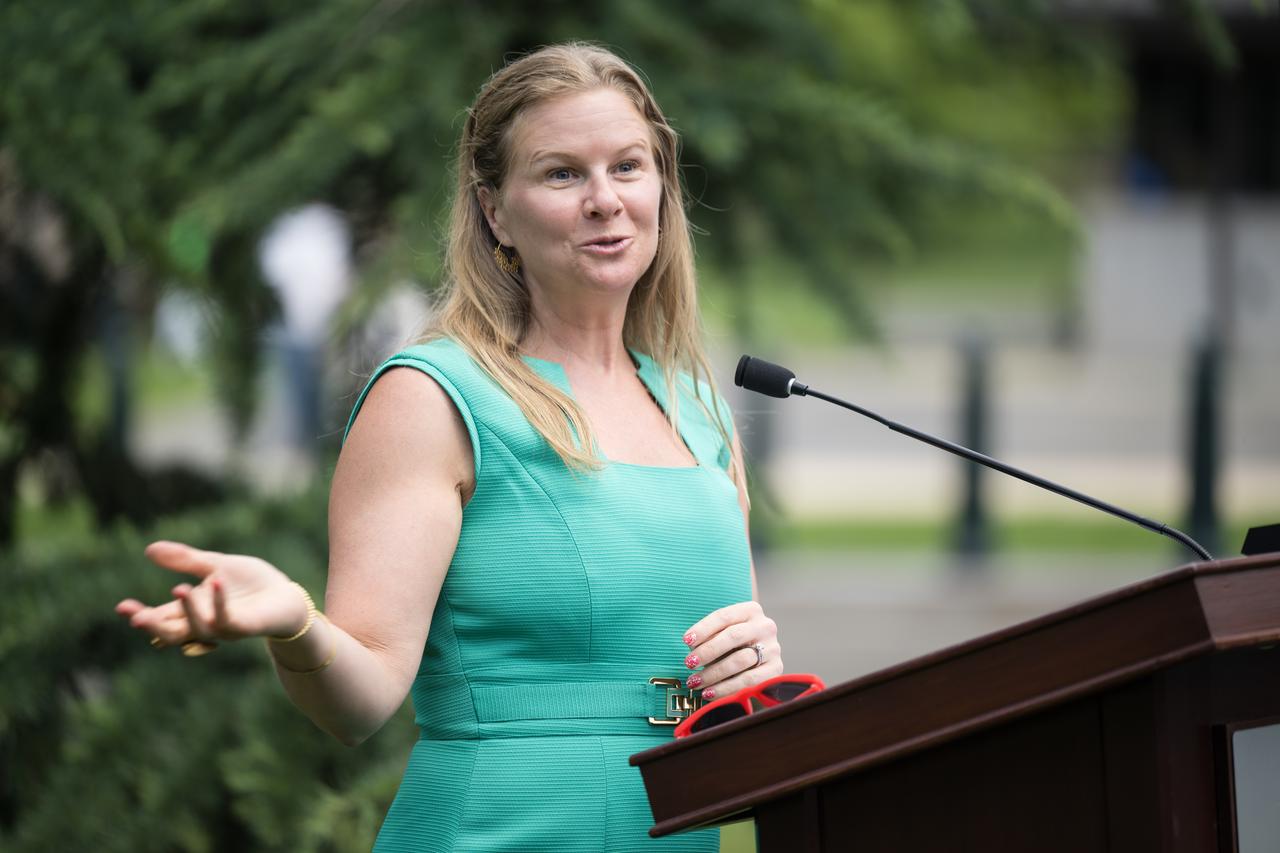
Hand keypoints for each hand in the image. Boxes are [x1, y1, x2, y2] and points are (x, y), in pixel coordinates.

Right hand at [115, 541, 308, 647]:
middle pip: (171, 633)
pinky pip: (228, 620)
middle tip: (135, 617)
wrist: (286, 595)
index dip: (141, 614)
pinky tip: (214, 583)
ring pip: (197, 629)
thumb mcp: (214, 566)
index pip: (161, 616)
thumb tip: (149, 549)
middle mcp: (204, 623)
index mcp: (193, 610)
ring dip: (187, 610)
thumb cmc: (250, 584)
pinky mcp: (245, 627)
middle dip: (153, 626)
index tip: (122, 607)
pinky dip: (220, 603)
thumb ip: (184, 560)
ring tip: (178, 587)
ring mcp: (224, 628)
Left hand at [681, 600, 781, 700]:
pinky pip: (749, 680)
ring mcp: (773, 648)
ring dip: (713, 673)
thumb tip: (691, 647)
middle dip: (708, 651)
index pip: (724, 616)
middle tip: (689, 663)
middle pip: (733, 636)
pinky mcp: (776, 669)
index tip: (686, 641)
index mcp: (751, 610)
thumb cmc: (733, 643)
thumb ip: (711, 636)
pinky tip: (710, 692)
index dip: (703, 628)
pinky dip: (726, 688)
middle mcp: (765, 626)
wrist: (758, 657)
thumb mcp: (723, 633)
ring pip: (740, 660)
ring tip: (695, 681)